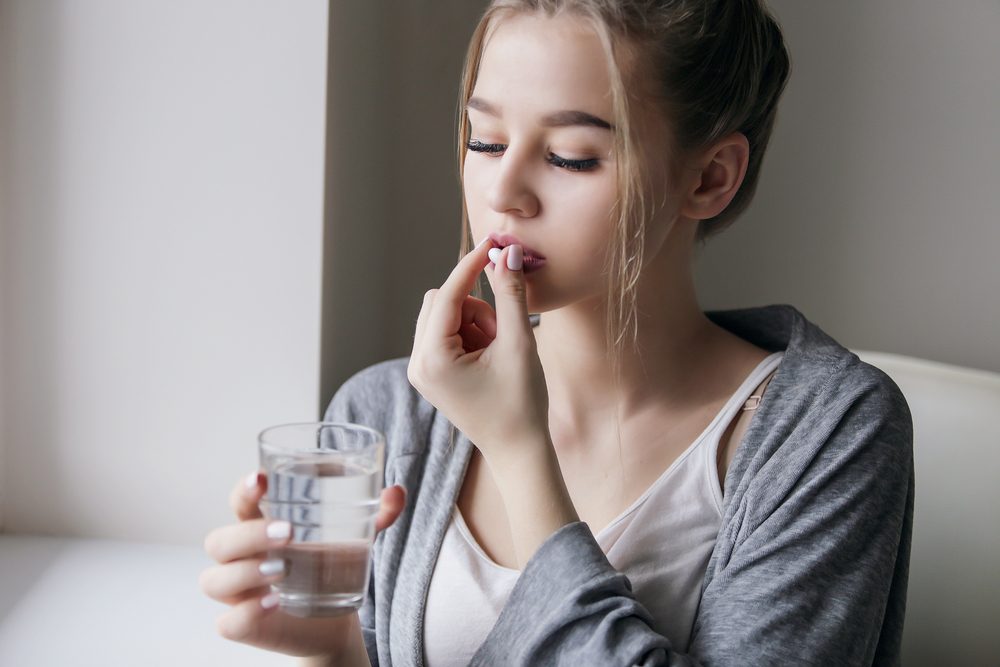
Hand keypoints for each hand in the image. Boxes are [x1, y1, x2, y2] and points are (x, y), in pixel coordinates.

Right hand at [200, 472, 405, 657]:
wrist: (334, 621)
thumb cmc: (331, 566)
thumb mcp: (354, 538)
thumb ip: (376, 515)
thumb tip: (398, 491)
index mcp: (260, 526)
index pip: (239, 503)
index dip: (244, 490)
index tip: (263, 478)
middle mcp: (241, 558)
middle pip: (219, 541)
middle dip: (248, 534)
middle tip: (288, 531)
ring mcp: (237, 594)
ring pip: (215, 579)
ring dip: (245, 572)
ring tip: (281, 569)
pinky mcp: (243, 625)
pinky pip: (228, 622)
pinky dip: (246, 613)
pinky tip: (274, 603)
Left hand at [408, 239, 550, 464]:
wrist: (518, 451)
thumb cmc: (521, 404)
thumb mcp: (519, 344)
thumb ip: (510, 295)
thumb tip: (508, 253)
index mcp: (432, 360)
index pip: (446, 295)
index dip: (471, 266)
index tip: (493, 242)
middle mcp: (418, 364)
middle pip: (440, 301)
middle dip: (475, 306)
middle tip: (503, 330)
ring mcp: (422, 370)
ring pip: (444, 315)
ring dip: (476, 320)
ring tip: (499, 350)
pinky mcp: (432, 374)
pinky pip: (446, 333)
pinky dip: (471, 334)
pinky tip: (490, 356)